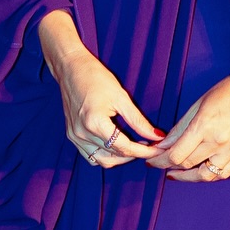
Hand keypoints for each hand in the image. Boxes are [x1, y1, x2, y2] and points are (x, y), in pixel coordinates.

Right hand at [38, 10, 161, 167]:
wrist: (70, 69)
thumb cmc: (96, 78)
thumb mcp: (121, 97)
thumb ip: (138, 121)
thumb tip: (157, 136)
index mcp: (95, 123)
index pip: (124, 147)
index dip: (144, 151)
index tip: (158, 150)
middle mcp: (82, 134)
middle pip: (115, 156)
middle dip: (135, 154)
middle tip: (150, 146)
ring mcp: (74, 137)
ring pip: (102, 160)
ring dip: (121, 158)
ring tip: (135, 146)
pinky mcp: (72, 136)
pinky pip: (91, 156)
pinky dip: (106, 155)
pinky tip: (117, 145)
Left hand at [145, 77, 229, 182]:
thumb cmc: (225, 94)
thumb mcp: (197, 106)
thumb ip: (179, 129)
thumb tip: (161, 145)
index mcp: (204, 126)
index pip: (176, 155)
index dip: (160, 161)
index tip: (152, 161)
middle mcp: (218, 142)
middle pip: (187, 165)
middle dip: (169, 166)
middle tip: (161, 164)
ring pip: (205, 175)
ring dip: (188, 177)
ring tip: (178, 173)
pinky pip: (223, 174)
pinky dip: (209, 175)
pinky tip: (199, 171)